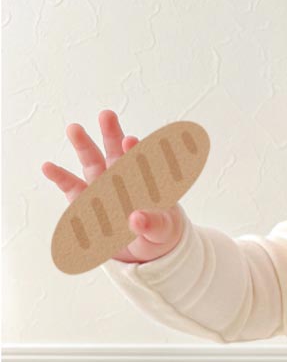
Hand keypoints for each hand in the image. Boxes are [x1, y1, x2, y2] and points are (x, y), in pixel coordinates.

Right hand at [41, 109, 184, 264]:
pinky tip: (48, 166)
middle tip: (107, 115)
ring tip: (74, 128)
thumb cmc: (160, 230)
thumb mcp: (162, 230)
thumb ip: (153, 224)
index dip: (136, 151)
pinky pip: (72, 188)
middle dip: (111, 134)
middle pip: (116, 153)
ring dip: (84, 146)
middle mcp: (123, 178)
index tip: (130, 140)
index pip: (142, 162)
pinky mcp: (86, 201)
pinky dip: (60, 177)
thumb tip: (136, 219)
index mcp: (146, 180)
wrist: (146, 246)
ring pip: (92, 163)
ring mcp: (103, 187)